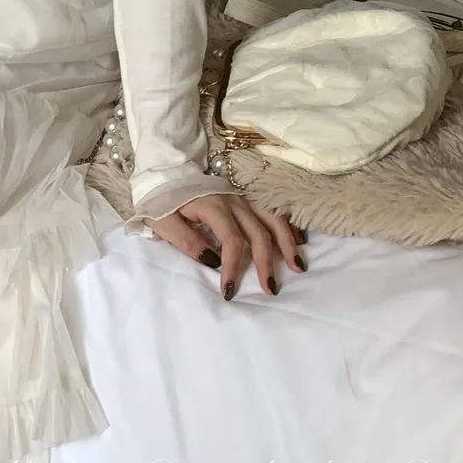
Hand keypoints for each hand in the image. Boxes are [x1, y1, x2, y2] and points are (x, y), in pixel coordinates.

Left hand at [147, 194, 306, 300]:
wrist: (166, 171)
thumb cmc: (163, 200)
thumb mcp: (163, 221)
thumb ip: (186, 241)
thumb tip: (212, 261)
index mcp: (212, 206)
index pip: (231, 240)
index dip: (234, 267)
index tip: (231, 290)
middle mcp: (234, 201)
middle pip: (258, 233)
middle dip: (266, 263)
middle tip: (271, 289)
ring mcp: (244, 197)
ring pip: (273, 220)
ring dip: (287, 244)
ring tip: (298, 267)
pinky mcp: (247, 198)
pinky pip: (274, 211)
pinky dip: (288, 226)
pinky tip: (300, 241)